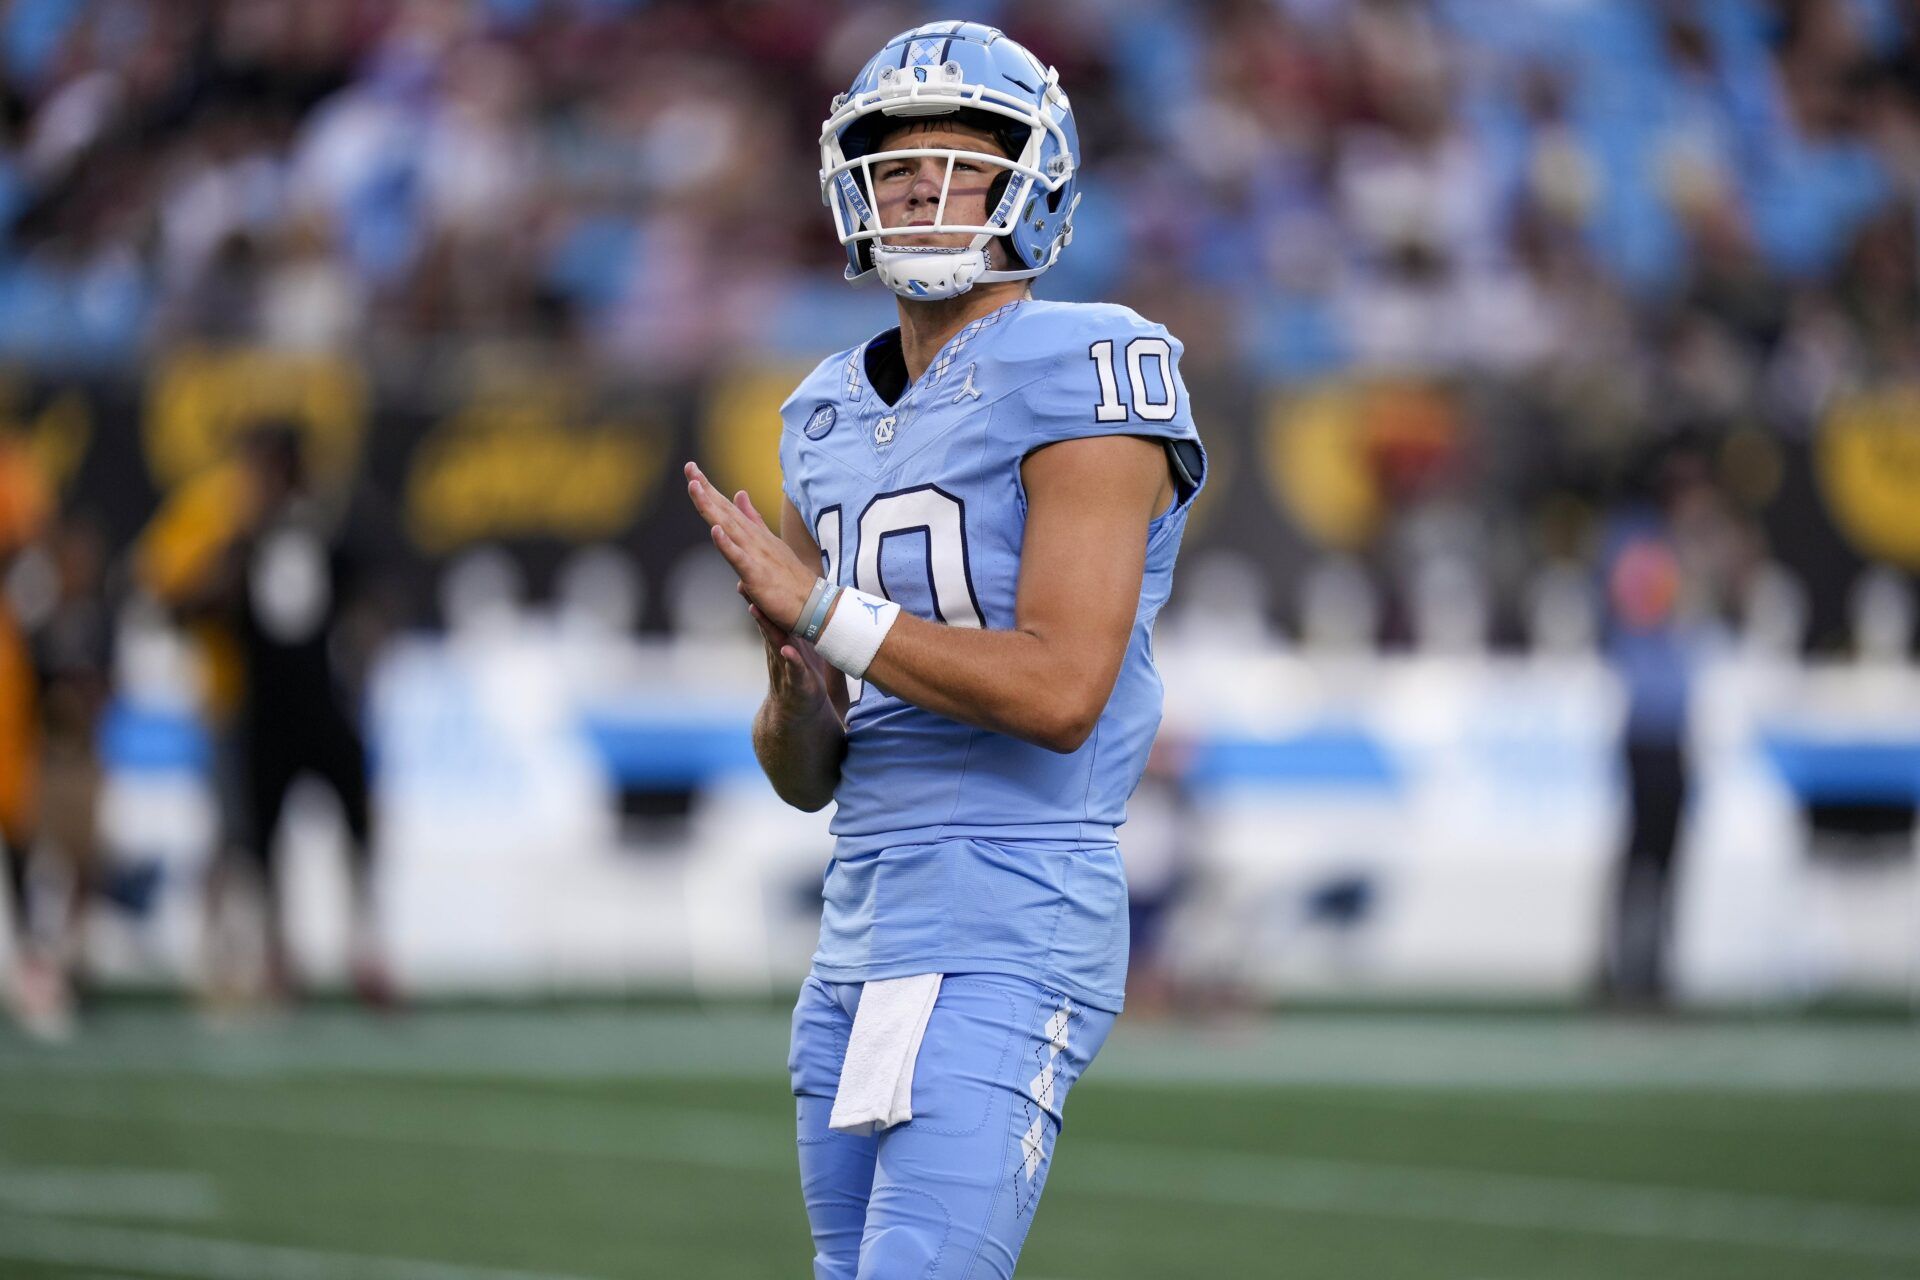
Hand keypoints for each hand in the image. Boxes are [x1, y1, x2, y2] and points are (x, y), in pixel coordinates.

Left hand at [683, 462, 813, 631]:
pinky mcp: (757, 574)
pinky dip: (726, 544)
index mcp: (754, 536)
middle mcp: (754, 540)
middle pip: (725, 511)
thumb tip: (739, 495)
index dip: (709, 490)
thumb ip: (753, 520)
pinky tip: (715, 530)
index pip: (728, 509)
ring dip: (711, 507)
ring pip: (729, 527)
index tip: (692, 470)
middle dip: (705, 489)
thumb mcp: (768, 544)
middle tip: (689, 467)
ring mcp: (756, 555)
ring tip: (695, 486)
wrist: (814, 604)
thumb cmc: (790, 580)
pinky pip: (739, 558)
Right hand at [745, 594, 837, 719]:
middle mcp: (779, 650)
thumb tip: (786, 599)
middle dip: (756, 604)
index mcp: (780, 639)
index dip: (759, 593)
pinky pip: (794, 670)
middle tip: (743, 584)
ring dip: (766, 628)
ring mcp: (786, 666)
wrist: (800, 708)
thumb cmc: (799, 671)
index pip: (768, 614)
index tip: (747, 572)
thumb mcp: (794, 644)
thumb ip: (787, 624)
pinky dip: (791, 661)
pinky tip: (788, 651)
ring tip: (756, 610)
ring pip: (775, 644)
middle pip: (766, 624)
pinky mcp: (799, 683)